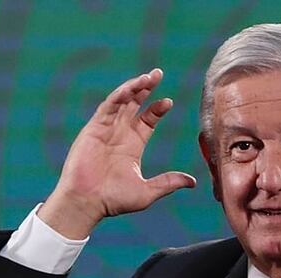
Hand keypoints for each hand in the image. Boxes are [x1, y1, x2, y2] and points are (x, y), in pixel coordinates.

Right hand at [39, 68, 196, 238]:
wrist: (87, 202)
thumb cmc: (114, 200)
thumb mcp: (148, 191)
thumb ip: (168, 182)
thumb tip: (193, 182)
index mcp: (133, 145)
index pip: (148, 120)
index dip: (158, 109)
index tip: (168, 101)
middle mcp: (120, 134)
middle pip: (135, 104)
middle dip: (146, 88)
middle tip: (158, 73)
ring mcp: (106, 129)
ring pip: (122, 101)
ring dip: (134, 87)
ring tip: (148, 76)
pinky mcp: (93, 128)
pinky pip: (107, 106)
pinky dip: (119, 95)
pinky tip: (131, 88)